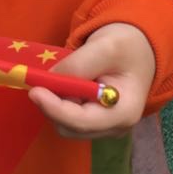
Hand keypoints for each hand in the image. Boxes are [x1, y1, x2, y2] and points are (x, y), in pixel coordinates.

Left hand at [28, 22, 155, 138]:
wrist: (138, 50)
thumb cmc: (127, 47)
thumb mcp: (106, 46)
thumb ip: (78, 64)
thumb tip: (49, 80)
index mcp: (124, 112)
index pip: (82, 121)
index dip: (55, 108)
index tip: (34, 90)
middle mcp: (115, 127)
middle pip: (70, 127)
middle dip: (52, 105)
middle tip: (42, 80)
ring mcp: (103, 127)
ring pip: (65, 124)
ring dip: (54, 103)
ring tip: (61, 78)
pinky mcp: (93, 122)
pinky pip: (67, 118)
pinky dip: (58, 103)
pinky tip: (65, 85)